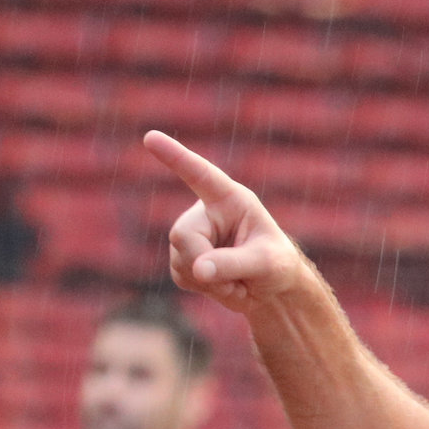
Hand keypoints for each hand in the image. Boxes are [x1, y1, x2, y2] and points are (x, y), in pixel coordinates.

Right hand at [144, 131, 311, 310]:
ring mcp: (192, 235)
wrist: (272, 291)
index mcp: (230, 199)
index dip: (176, 157)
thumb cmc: (277, 266)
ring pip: (180, 259)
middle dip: (204, 262)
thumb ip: (234, 264)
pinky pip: (181, 276)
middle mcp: (206, 212)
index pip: (200, 175)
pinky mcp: (184, 259)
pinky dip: (203, 289)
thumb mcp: (266, 263)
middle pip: (182, 235)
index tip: (151, 137)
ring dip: (209, 281)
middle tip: (236, 279)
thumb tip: (198, 269)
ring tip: (237, 280)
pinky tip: (223, 285)